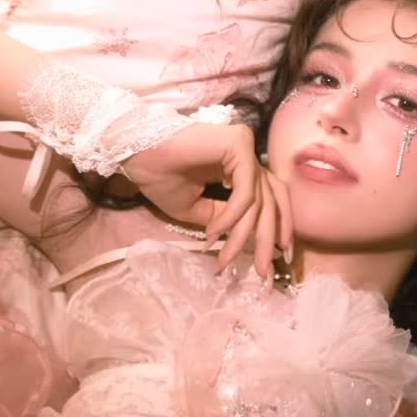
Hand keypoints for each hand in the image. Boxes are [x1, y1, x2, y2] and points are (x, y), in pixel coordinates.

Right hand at [122, 122, 293, 280]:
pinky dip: (232, 216)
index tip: (279, 257)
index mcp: (241, 168)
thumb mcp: (196, 209)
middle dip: (268, 240)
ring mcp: (245, 148)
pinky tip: (214, 232)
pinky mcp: (239, 144)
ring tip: (225, 260)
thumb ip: (222, 219)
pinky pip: (245, 191)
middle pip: (272, 202)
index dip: (279, 228)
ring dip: (241, 236)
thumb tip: (241, 237)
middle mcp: (248, 157)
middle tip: (264, 271)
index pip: (272, 199)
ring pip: (259, 201)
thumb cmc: (160, 177)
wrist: (136, 156)